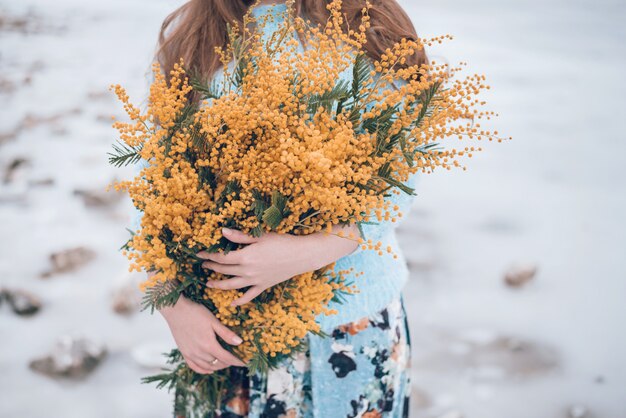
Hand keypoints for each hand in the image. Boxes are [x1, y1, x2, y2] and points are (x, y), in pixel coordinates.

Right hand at [156, 285, 245, 373]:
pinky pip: (194, 367)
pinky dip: (203, 370)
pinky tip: (209, 369)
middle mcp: (199, 353)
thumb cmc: (195, 312)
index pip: (226, 358)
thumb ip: (226, 333)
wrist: (175, 310)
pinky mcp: (184, 353)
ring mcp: (190, 354)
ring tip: (225, 363)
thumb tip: (240, 342)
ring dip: (217, 366)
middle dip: (228, 363)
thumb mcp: (213, 321)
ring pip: (207, 366)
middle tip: (236, 359)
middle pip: (217, 363)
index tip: (244, 362)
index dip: (237, 361)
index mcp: (209, 345)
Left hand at [197, 224, 359, 305]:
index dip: (208, 255)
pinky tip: (232, 303)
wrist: (301, 255)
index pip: (221, 257)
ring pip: (232, 285)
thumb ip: (240, 236)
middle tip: (202, 265)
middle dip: (211, 268)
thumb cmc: (282, 242)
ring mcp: (255, 280)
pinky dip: (239, 300)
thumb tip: (222, 232)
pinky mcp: (263, 286)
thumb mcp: (260, 236)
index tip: (199, 253)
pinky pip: (249, 296)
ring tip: (208, 284)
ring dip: (218, 284)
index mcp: (245, 256)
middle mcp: (247, 270)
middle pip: (224, 270)